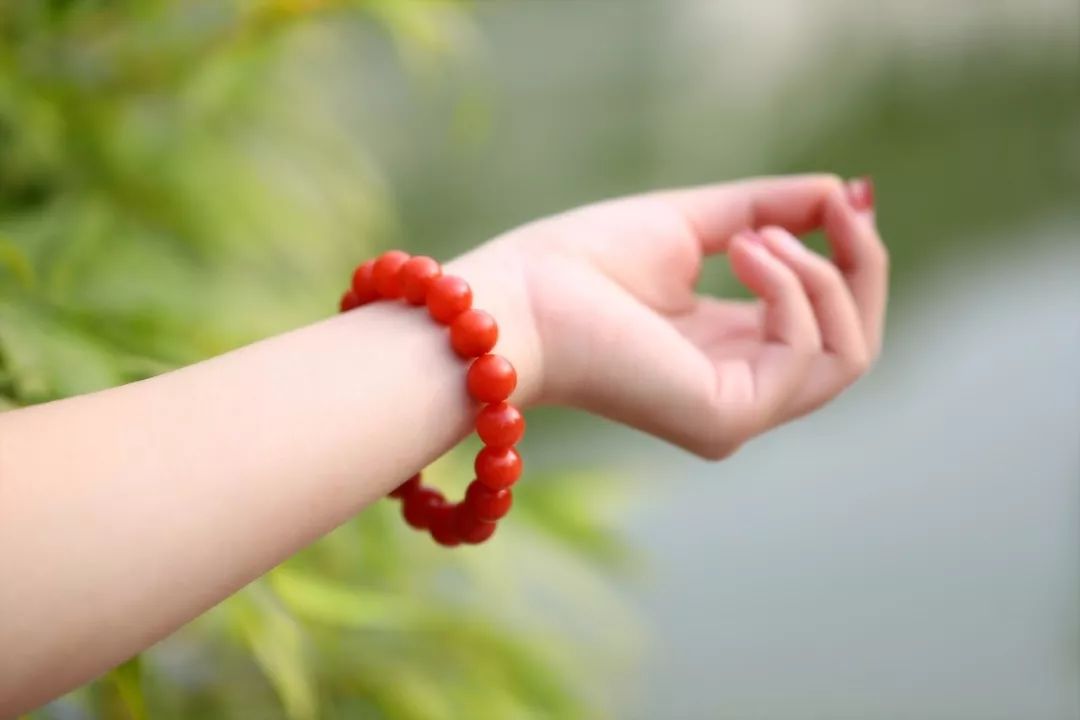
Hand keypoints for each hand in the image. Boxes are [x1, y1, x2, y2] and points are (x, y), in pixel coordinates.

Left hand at [453, 174, 887, 459]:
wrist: (517, 299)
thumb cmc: (583, 261)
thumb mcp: (698, 224)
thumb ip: (772, 212)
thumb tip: (849, 193)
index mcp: (730, 349)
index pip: (829, 322)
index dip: (852, 259)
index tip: (850, 197)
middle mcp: (741, 391)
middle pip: (855, 346)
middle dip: (863, 267)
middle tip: (845, 206)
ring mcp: (737, 414)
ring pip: (847, 356)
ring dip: (824, 276)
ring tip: (756, 235)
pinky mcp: (725, 418)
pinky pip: (804, 353)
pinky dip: (789, 290)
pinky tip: (742, 251)